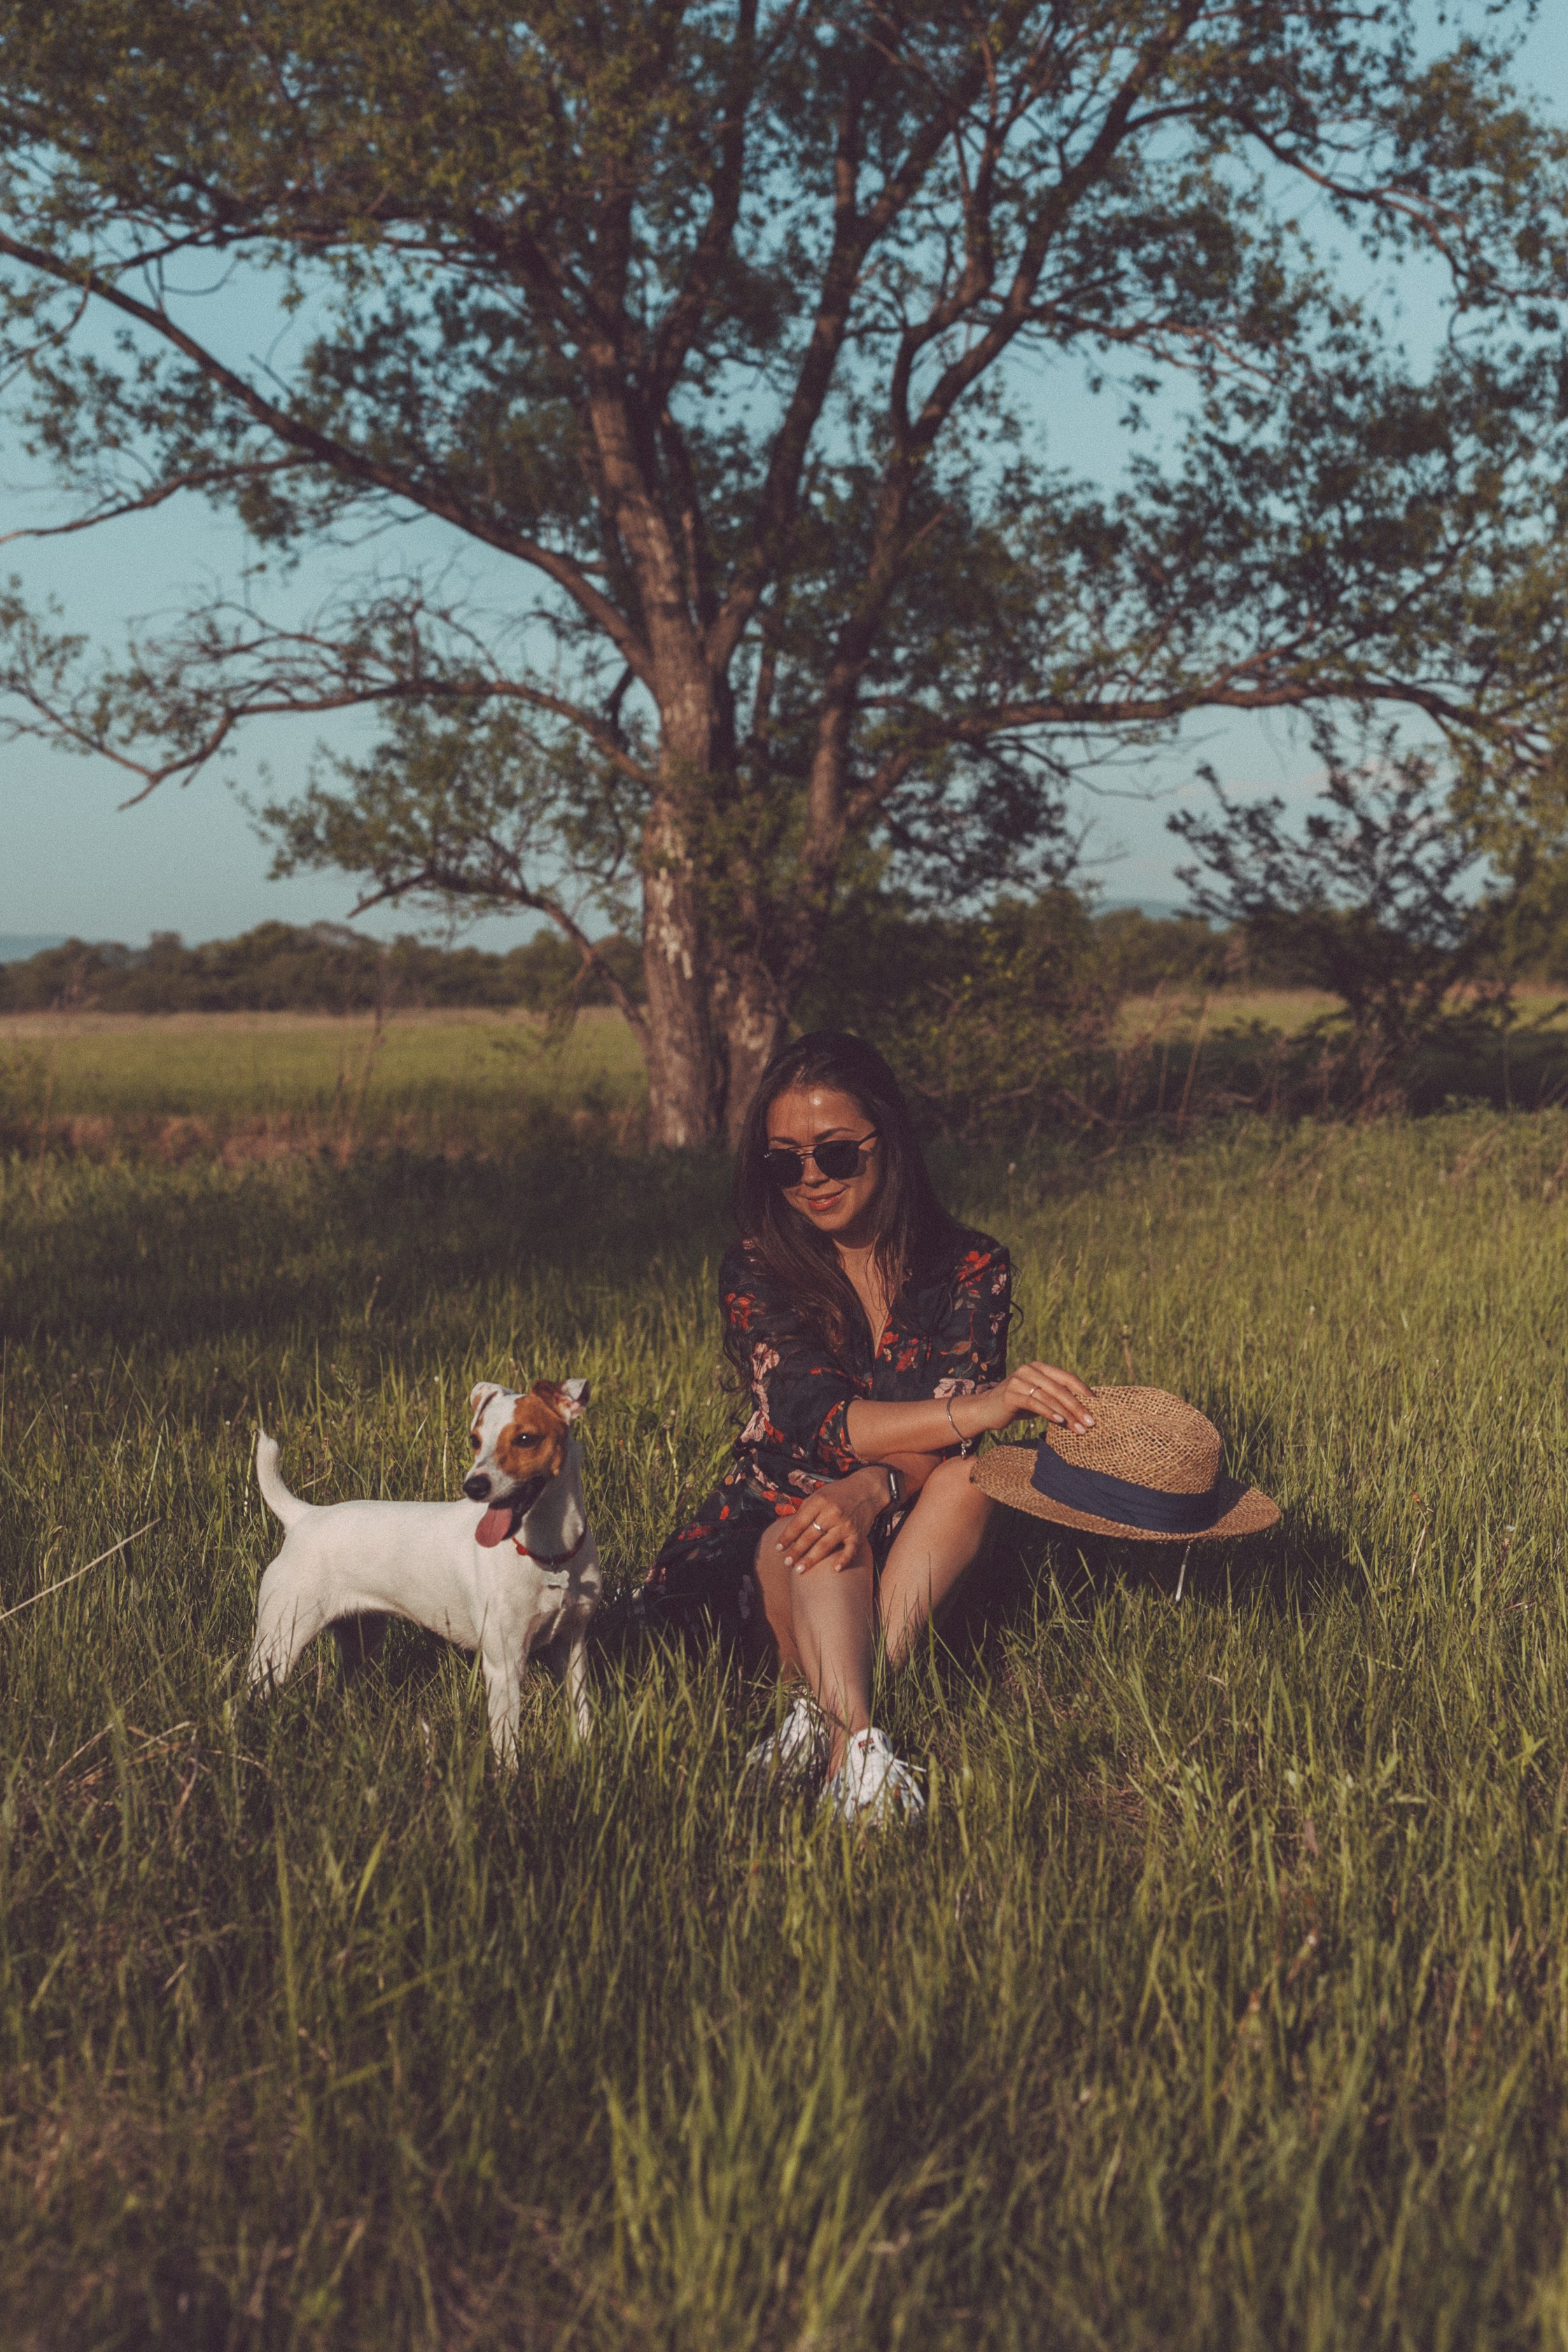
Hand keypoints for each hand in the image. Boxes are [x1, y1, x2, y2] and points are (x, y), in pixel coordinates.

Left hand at [779, 1468, 887, 1575]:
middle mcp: (832, 1513)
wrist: (867, 1489)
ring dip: (811, 1559)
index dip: (787, 1536)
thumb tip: (789, 1531)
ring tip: (799, 1569)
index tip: (778, 1548)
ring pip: (825, 1545)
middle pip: (810, 1535)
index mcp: (819, 1502)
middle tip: (787, 1562)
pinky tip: (835, 1569)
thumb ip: (805, 1511)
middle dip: (796, 1550)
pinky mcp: (858, 1534)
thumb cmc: (838, 1493)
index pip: (799, 1522)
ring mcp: (846, 1525)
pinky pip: (850, 1550)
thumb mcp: (819, 1495)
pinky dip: (844, 1559)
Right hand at [966, 1362, 1093, 1435]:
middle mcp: (1029, 1370)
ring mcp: (1019, 1381)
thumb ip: (1057, 1400)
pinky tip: (1059, 1422)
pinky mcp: (1011, 1394)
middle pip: (1061, 1388)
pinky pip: (1035, 1404)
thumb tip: (1085, 1413)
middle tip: (1091, 1422)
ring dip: (1067, 1415)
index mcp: (1039, 1367)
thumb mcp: (1039, 1400)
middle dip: (1078, 1407)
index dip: (1083, 1390)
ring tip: (1079, 1429)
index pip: (1067, 1377)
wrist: (985, 1410)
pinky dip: (1049, 1413)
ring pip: (1050, 1397)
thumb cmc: (1017, 1406)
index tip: (1098, 1405)